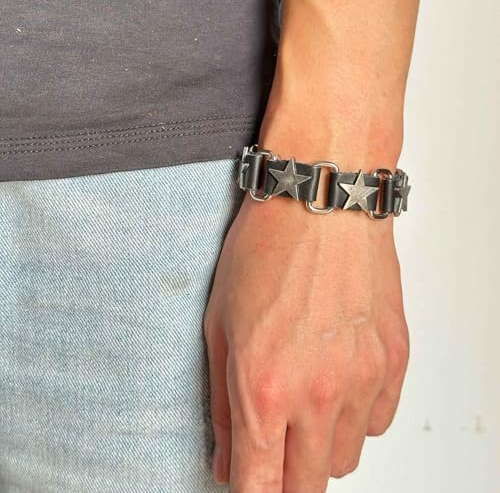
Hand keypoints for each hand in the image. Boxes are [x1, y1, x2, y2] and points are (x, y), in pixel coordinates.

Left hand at [203, 192, 409, 491]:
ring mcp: (364, 379)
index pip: (260, 487)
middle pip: (308, 486)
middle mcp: (320, 395)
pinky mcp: (394, 360)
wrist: (320, 204)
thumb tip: (228, 460)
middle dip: (285, 480)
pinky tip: (337, 381)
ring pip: (346, 459)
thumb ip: (224, 405)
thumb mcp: (219, 326)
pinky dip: (355, 416)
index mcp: (264, 388)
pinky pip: (378, 422)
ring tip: (304, 402)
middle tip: (273, 449)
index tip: (247, 483)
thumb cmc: (265, 251)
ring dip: (320, 446)